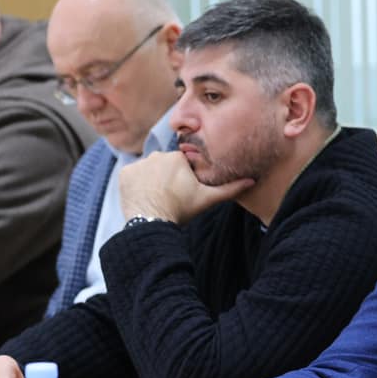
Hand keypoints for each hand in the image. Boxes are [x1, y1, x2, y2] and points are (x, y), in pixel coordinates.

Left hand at [117, 150, 251, 225]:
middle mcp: (156, 155)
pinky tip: (144, 197)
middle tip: (171, 197)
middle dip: (168, 178)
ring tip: (158, 198)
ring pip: (149, 170)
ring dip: (153, 181)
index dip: (185, 178)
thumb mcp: (207, 199)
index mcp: (177, 157)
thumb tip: (252, 180)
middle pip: (165, 166)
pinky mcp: (125, 174)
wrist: (151, 222)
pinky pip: (133, 176)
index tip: (184, 192)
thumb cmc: (180, 210)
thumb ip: (229, 189)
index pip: (183, 164)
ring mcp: (138, 164)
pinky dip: (137, 185)